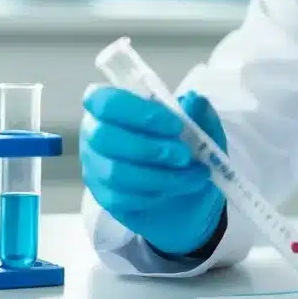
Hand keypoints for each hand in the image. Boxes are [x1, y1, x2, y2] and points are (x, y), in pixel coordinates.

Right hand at [80, 86, 227, 256]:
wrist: (188, 193)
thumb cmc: (186, 148)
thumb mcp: (201, 128)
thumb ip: (197, 113)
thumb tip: (193, 100)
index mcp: (113, 105)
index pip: (105, 101)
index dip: (138, 111)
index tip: (175, 125)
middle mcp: (96, 133)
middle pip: (104, 137)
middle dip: (149, 147)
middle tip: (183, 155)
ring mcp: (96, 167)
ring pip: (115, 172)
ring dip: (159, 175)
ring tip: (192, 175)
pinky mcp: (104, 197)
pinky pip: (122, 198)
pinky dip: (156, 194)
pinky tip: (177, 189)